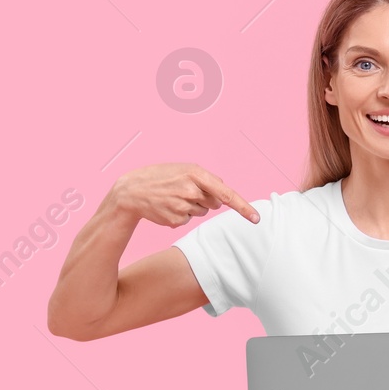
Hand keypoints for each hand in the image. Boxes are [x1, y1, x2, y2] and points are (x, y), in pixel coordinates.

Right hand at [105, 163, 258, 227]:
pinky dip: (180, 215)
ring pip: (201, 212)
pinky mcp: (176, 220)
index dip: (243, 207)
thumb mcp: (182, 169)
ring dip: (192, 206)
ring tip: (172, 197)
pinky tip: (167, 206)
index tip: (256, 219)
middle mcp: (191, 190)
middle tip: (184, 191)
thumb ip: (205, 179)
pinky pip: (188, 219)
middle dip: (206, 199)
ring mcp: (183, 206)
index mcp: (195, 173)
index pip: (226, 193)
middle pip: (215, 203)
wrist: (131, 191)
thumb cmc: (160, 178)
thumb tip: (223, 192)